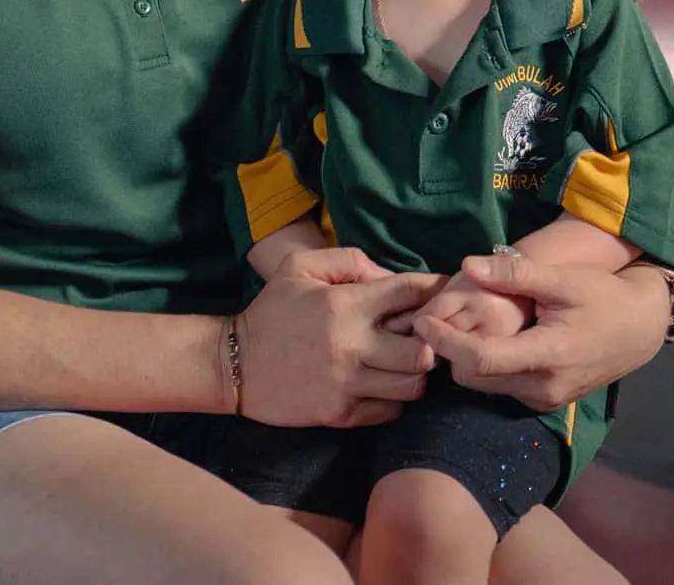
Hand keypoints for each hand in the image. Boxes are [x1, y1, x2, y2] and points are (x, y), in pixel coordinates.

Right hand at [237, 246, 444, 428]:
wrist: (234, 364)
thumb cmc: (271, 311)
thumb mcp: (299, 267)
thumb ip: (348, 261)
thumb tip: (387, 277)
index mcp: (345, 304)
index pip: (410, 292)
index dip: (434, 290)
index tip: (439, 295)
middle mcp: (352, 346)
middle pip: (423, 352)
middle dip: (428, 342)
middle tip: (420, 338)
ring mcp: (347, 384)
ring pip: (411, 386)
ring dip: (413, 374)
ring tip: (400, 363)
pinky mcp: (340, 413)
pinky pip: (389, 411)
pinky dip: (392, 400)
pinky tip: (379, 385)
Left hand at [412, 257, 671, 411]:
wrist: (640, 329)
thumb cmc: (604, 296)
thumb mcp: (563, 279)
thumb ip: (515, 274)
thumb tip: (467, 265)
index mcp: (547, 356)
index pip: (480, 359)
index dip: (445, 342)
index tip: (420, 322)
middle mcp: (543, 387)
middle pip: (474, 378)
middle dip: (449, 353)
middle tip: (431, 322)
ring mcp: (545, 399)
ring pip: (485, 387)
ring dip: (465, 362)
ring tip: (452, 328)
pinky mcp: (545, 402)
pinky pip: (502, 389)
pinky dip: (485, 369)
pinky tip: (483, 341)